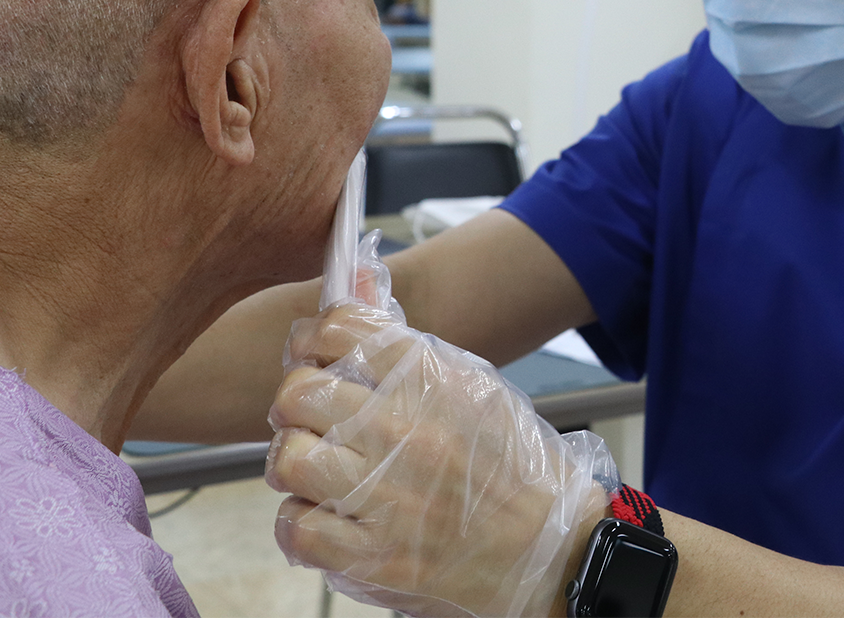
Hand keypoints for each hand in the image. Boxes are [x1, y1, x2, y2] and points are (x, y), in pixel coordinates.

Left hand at [267, 303, 614, 617]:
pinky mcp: (376, 557)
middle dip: (295, 404)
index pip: (339, 330)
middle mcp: (406, 431)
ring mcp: (388, 496)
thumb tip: (358, 285)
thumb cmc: (515, 466)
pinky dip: (300, 521)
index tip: (312, 355)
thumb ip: (409, 345)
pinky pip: (298, 526)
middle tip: (309, 419)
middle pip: (299, 393)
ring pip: (289, 458)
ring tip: (316, 470)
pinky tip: (323, 516)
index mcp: (432, 380)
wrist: (554, 548)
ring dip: (295, 462)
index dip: (312, 340)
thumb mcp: (476, 386)